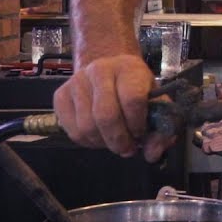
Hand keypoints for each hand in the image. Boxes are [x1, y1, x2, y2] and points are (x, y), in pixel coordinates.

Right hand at [52, 53, 173, 161]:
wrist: (108, 67)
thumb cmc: (134, 86)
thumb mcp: (156, 99)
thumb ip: (161, 126)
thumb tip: (153, 154)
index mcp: (129, 68)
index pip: (133, 100)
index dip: (137, 124)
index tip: (141, 133)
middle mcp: (100, 70)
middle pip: (106, 116)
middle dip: (119, 140)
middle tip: (128, 148)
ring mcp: (77, 82)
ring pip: (87, 126)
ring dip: (104, 143)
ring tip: (115, 141)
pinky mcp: (60, 95)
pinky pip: (73, 131)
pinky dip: (88, 142)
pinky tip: (100, 136)